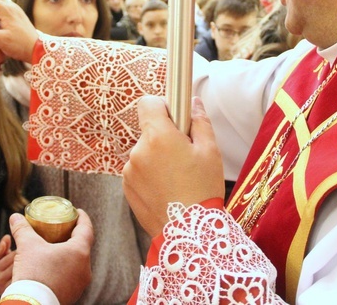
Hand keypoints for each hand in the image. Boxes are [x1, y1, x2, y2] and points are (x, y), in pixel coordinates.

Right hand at [9, 209, 92, 303]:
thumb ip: (22, 229)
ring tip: (57, 248)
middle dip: (74, 236)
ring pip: (78, 262)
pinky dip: (66, 268)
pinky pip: (73, 276)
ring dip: (69, 254)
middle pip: (83, 246)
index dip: (82, 218)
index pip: (86, 229)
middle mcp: (85, 268)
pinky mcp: (73, 294)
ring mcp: (80, 283)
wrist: (31, 304)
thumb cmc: (34, 274)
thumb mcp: (27, 246)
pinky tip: (54, 267)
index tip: (77, 212)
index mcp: (80, 252)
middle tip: (64, 229)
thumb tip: (15, 217)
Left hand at [122, 96, 224, 236]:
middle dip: (164, 136)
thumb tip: (194, 102)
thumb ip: (199, 121)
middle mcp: (138, 150)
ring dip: (156, 157)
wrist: (189, 232)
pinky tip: (167, 189)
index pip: (148, 102)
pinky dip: (149, 174)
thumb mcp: (210, 151)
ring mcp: (129, 170)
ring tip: (177, 177)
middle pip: (149, 130)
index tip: (175, 116)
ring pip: (144, 152)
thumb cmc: (202, 189)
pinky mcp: (127, 187)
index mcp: (158, 136)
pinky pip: (138, 170)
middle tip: (184, 155)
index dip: (162, 105)